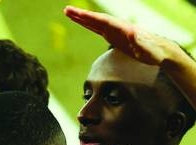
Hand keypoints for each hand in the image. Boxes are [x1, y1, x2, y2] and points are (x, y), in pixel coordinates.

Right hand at [64, 6, 178, 66]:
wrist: (160, 52)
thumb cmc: (154, 52)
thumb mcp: (147, 48)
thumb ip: (139, 41)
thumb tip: (132, 32)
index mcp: (123, 28)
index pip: (103, 21)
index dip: (90, 18)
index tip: (78, 14)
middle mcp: (118, 26)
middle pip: (96, 19)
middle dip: (81, 15)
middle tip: (66, 9)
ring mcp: (115, 30)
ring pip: (95, 22)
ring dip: (82, 18)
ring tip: (68, 13)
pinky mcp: (114, 36)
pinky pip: (98, 29)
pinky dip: (88, 24)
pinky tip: (81, 22)